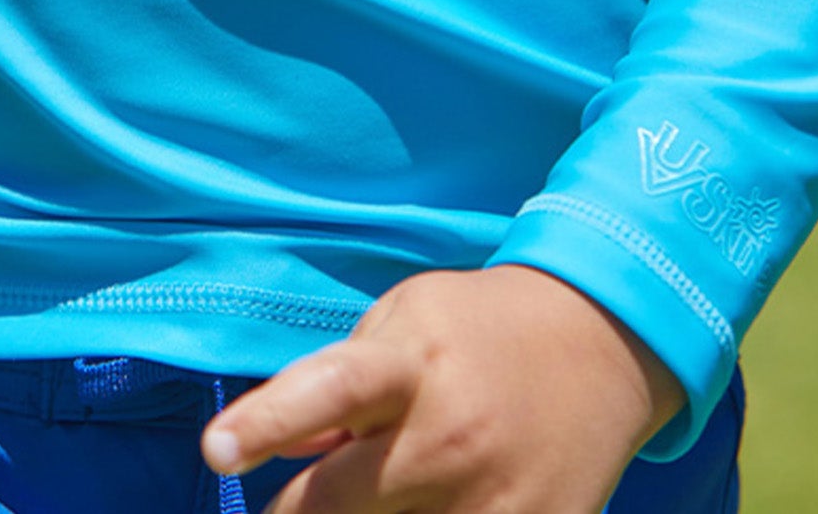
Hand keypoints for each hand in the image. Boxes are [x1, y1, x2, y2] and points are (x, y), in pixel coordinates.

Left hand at [201, 264, 683, 512]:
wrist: (601, 345)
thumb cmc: (477, 329)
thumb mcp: (404, 321)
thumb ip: (336, 383)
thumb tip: (281, 453)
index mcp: (413, 363)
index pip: (331, 389)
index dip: (270, 420)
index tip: (215, 450)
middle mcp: (448, 436)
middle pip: (336, 506)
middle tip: (303, 503)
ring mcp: (492, 501)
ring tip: (393, 485)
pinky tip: (440, 501)